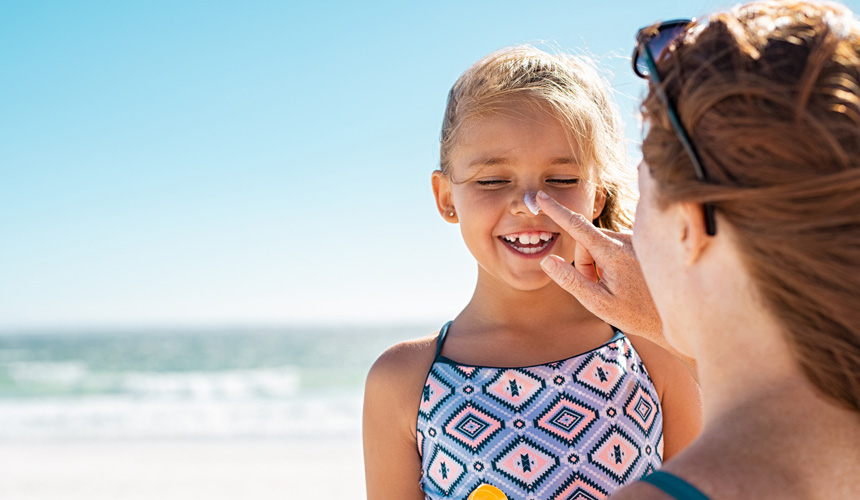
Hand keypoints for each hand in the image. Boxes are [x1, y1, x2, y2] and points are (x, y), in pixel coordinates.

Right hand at [536, 191, 690, 362]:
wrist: (675, 317)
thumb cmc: (636, 314)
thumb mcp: (597, 303)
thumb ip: (570, 280)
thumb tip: (548, 260)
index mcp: (613, 253)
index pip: (577, 227)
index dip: (556, 211)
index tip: (540, 197)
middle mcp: (626, 240)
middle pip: (587, 243)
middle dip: (586, 263)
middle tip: (600, 288)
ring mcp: (636, 240)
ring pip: (600, 245)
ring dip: (600, 264)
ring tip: (617, 287)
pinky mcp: (641, 244)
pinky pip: (614, 247)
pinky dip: (612, 262)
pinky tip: (628, 280)